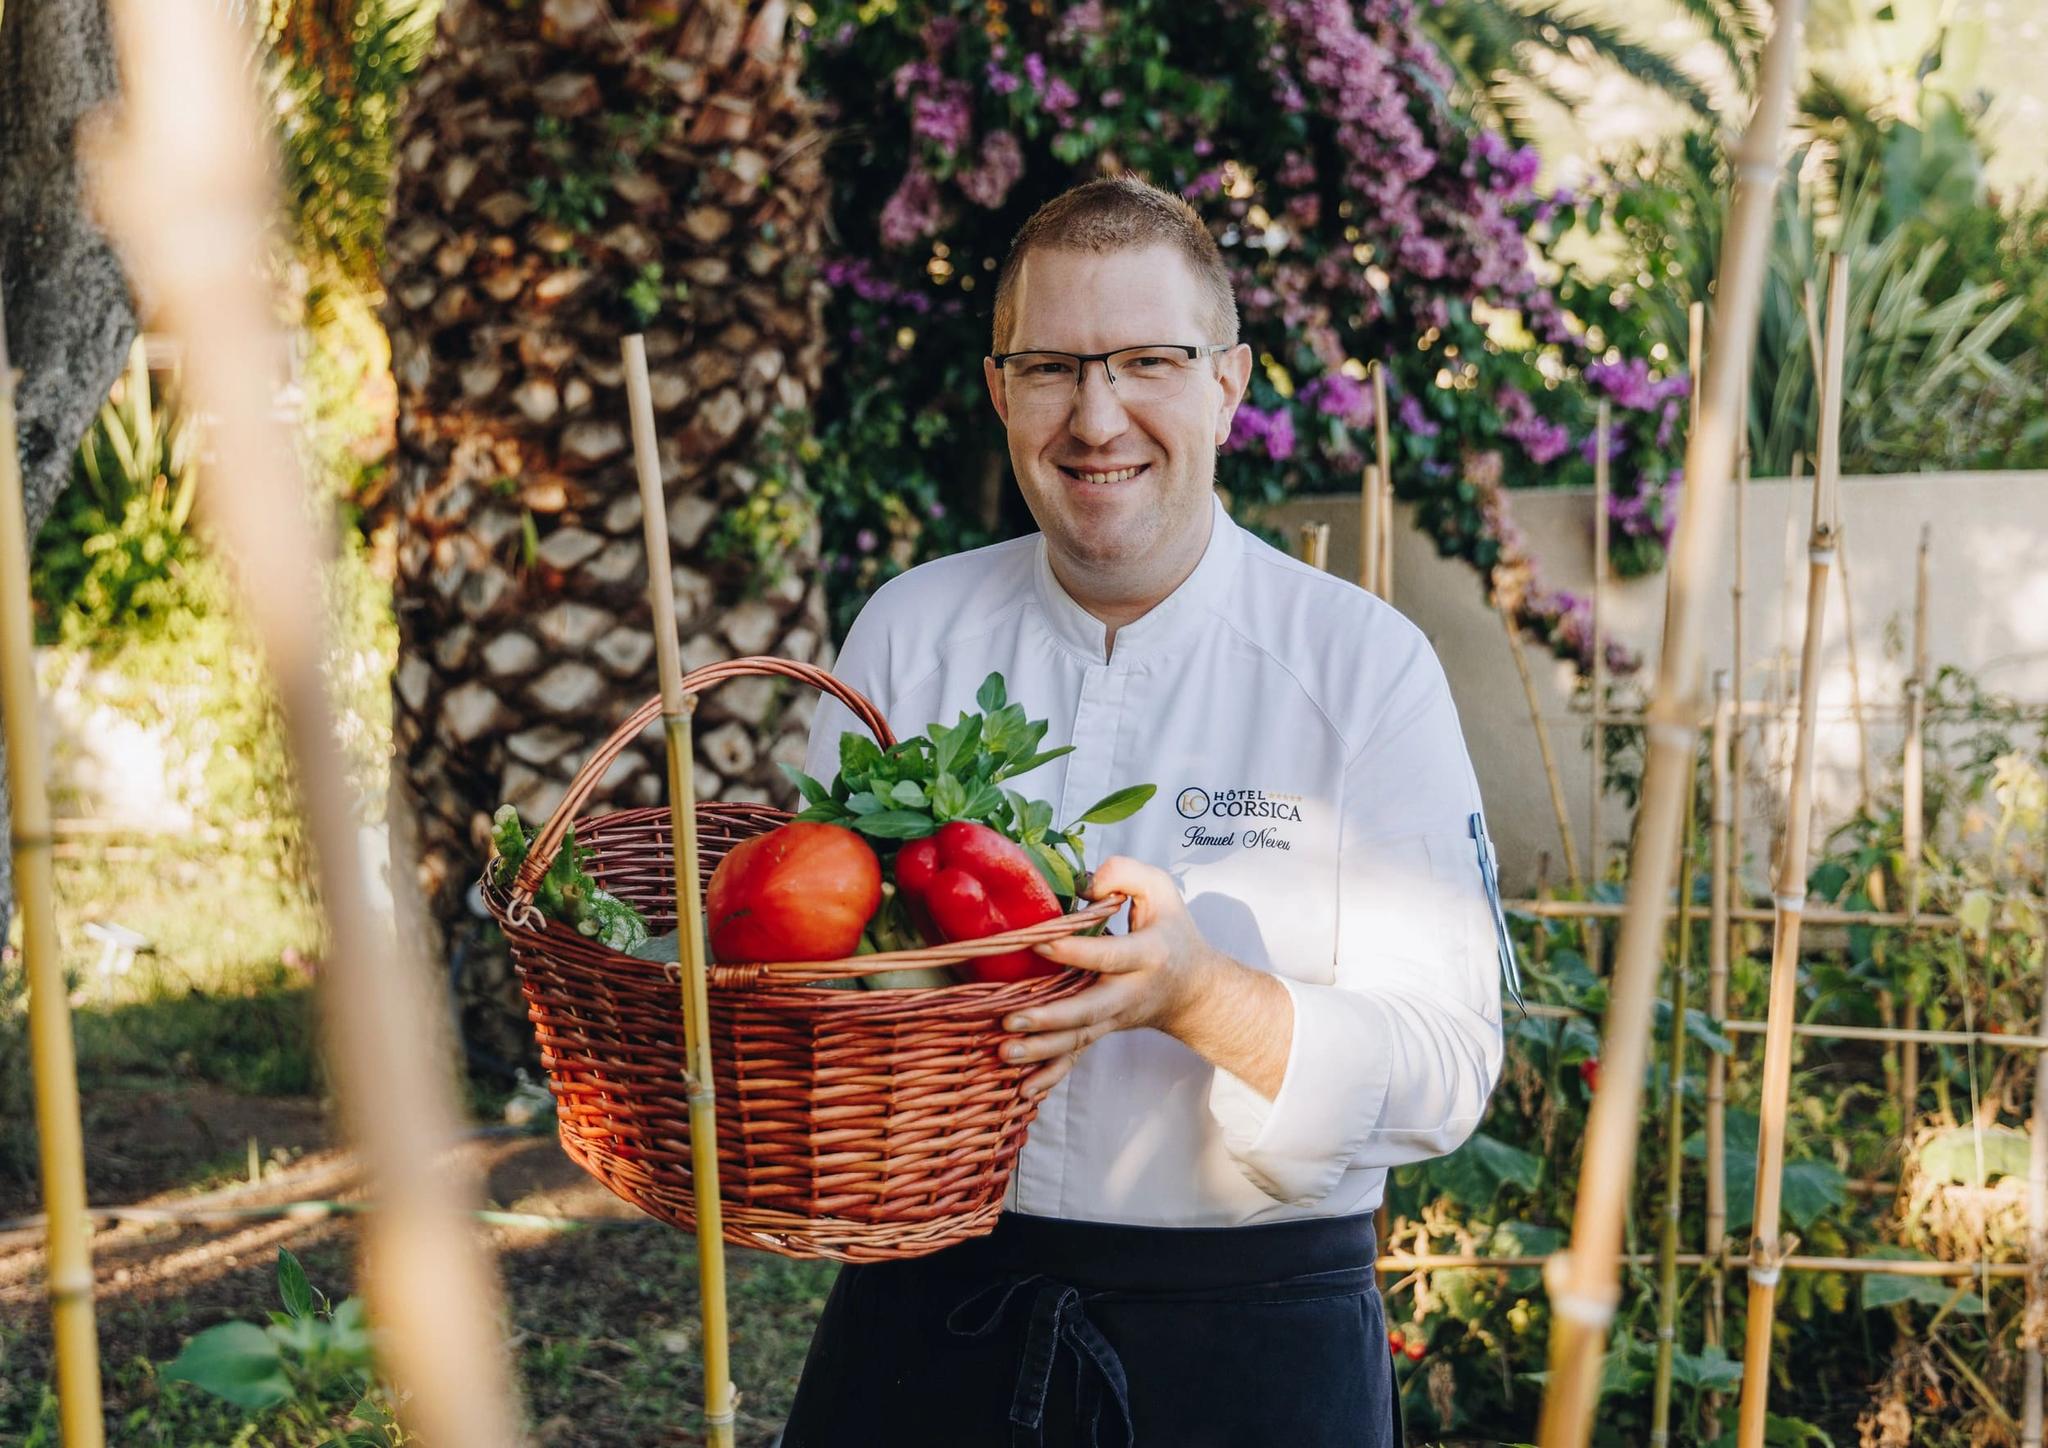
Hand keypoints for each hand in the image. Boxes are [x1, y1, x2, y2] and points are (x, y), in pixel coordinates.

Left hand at [998, 857, 1227, 1096]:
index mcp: (1147, 955)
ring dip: (1040, 1051)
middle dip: (1049, 1019)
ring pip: (1078, 1039)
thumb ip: (1126, 874)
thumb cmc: (1172, 932)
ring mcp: (1115, 1018)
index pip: (1108, 956)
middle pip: (1088, 1011)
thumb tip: (1083, 885)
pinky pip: (1077, 1056)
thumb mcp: (1162, 890)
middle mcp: (1130, 992)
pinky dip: (1052, 1075)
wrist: (1194, 990)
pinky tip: (1024, 1090)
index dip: (1074, 951)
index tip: (1037, 943)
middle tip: (1010, 1020)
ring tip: (1004, 1054)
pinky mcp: (1103, 1032)